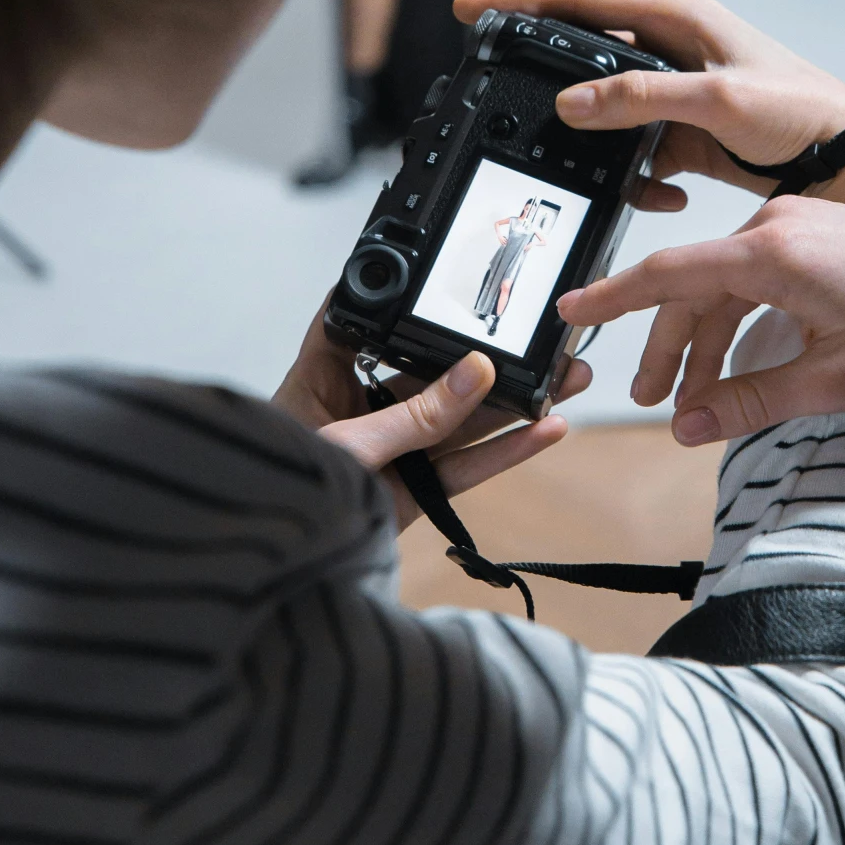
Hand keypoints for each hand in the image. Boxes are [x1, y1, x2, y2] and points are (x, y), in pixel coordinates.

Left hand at [277, 304, 589, 528]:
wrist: (276, 569)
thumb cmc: (280, 494)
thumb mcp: (349, 445)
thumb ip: (416, 415)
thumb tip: (476, 373)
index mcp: (327, 376)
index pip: (370, 319)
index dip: (408, 296)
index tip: (455, 275)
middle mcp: (364, 406)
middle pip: (438, 371)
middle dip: (490, 357)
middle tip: (543, 341)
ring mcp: (395, 448)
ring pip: (464, 419)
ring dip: (515, 402)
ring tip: (568, 380)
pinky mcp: (417, 490)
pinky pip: (469, 466)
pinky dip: (507, 451)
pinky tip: (546, 431)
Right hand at [455, 0, 844, 216]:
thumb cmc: (801, 112)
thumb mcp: (717, 102)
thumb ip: (642, 99)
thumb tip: (572, 102)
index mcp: (680, 18)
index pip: (582, 1)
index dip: (523, 3)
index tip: (471, 11)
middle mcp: (675, 47)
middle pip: (587, 55)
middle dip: (549, 82)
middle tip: (507, 101)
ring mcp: (679, 91)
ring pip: (609, 112)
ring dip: (598, 145)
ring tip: (594, 171)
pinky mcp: (688, 132)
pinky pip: (637, 150)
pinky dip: (637, 176)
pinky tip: (658, 193)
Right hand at [558, 199, 844, 443]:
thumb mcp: (834, 381)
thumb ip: (750, 402)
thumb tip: (684, 428)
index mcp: (773, 254)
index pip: (668, 274)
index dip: (613, 298)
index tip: (570, 311)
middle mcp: (778, 228)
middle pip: (693, 287)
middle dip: (665, 347)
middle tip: (644, 399)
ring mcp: (800, 227)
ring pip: (726, 285)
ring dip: (704, 339)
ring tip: (690, 398)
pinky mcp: (819, 236)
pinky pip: (757, 276)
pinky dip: (739, 318)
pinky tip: (738, 362)